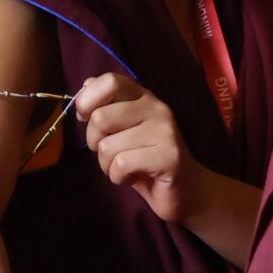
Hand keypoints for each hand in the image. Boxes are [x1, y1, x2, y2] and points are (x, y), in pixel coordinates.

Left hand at [76, 73, 208, 225]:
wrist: (186, 191)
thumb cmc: (146, 161)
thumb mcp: (122, 131)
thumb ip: (106, 107)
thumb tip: (86, 84)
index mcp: (143, 97)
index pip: (110, 81)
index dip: (87, 99)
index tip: (85, 119)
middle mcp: (156, 108)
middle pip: (101, 117)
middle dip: (93, 142)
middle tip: (108, 153)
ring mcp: (165, 130)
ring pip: (107, 146)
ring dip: (106, 165)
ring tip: (123, 168)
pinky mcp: (169, 156)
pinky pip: (122, 164)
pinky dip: (118, 177)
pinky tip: (132, 178)